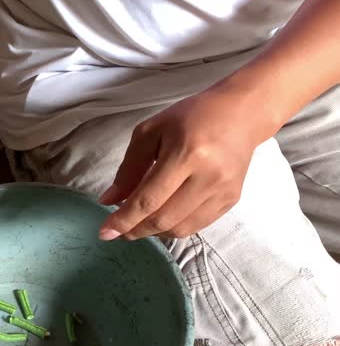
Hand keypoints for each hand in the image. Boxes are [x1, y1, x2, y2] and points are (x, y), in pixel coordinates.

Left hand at [98, 85, 274, 239]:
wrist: (241, 113)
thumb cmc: (191, 117)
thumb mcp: (150, 132)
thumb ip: (128, 168)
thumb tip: (109, 200)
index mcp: (186, 154)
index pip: (148, 199)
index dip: (124, 219)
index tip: (105, 232)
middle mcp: (208, 176)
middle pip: (163, 218)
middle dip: (135, 229)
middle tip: (118, 230)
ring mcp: (223, 191)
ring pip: (179, 228)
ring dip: (153, 231)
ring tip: (138, 223)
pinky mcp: (231, 199)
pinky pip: (196, 225)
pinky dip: (173, 227)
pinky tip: (161, 218)